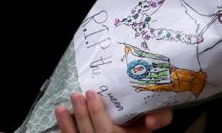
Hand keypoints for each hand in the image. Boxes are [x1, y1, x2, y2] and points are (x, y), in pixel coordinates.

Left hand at [54, 91, 170, 131]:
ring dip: (70, 122)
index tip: (92, 93)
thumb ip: (161, 116)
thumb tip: (151, 120)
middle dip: (83, 113)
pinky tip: (60, 112)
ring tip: (65, 103)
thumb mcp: (159, 116)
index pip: (109, 132)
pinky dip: (65, 127)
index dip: (97, 114)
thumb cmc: (148, 117)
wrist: (137, 124)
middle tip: (78, 93)